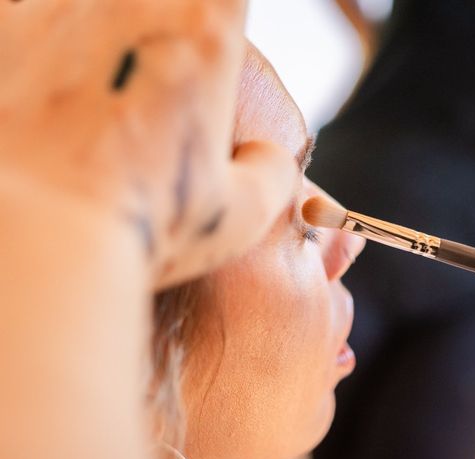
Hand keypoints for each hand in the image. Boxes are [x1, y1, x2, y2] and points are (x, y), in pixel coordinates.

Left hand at [0, 0, 296, 287]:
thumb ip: (271, 174)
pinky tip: (39, 96)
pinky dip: (34, 47)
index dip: (213, 20)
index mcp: (203, 33)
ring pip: (84, 12)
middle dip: (152, 39)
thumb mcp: (239, 214)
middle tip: (144, 96)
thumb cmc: (144, 227)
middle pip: (150, 4)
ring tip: (91, 101)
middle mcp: (130, 4)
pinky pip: (21, 15)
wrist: (33, 240)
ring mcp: (54, 9)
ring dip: (92, 44)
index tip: (203, 50)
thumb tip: (268, 158)